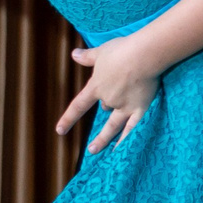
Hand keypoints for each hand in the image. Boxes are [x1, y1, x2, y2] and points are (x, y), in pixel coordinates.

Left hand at [56, 38, 162, 153]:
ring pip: (113, 125)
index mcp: (97, 86)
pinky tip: (122, 151)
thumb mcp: (100, 52)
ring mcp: (124, 106)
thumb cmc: (121, 51)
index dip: (69, 118)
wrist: (143, 55)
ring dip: (104, 138)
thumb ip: (87, 57)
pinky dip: (127, 140)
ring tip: (94, 150)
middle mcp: (108, 99)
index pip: (79, 106)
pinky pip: (133, 129)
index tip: (60, 130)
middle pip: (105, 108)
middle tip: (104, 110)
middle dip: (106, 108)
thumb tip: (74, 54)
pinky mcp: (140, 109)